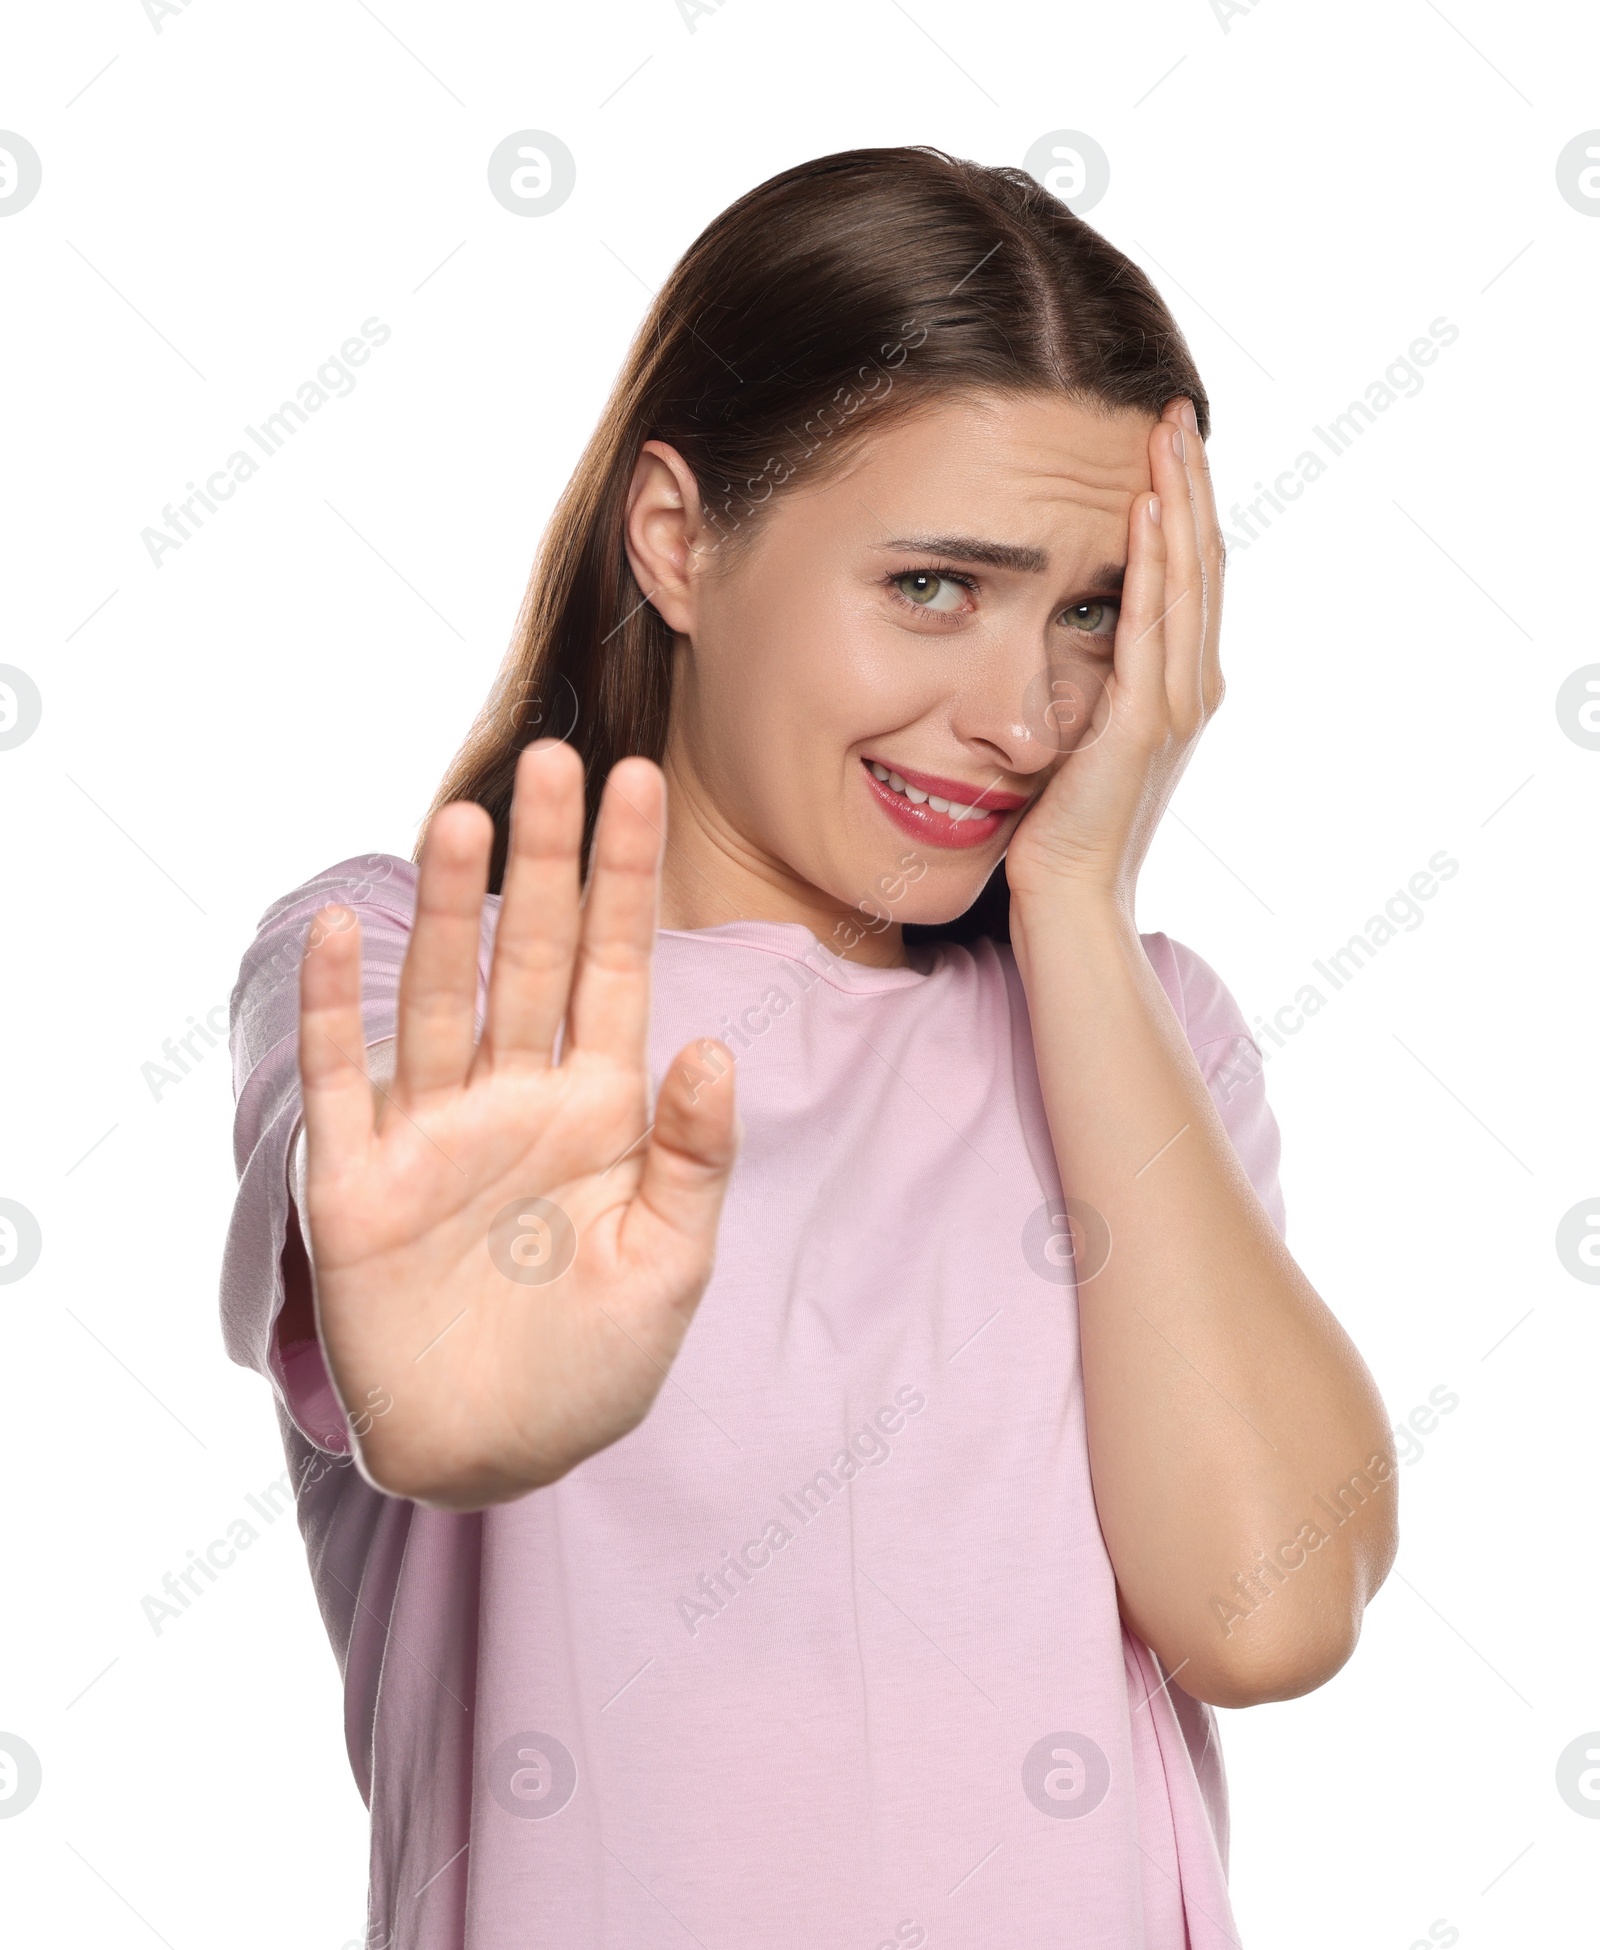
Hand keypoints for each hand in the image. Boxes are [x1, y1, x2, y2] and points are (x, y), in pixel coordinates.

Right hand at [295, 742, 738, 1509]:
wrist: (497, 1456)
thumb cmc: (596, 1363)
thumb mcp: (671, 1264)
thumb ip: (693, 1155)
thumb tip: (712, 1043)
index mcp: (601, 1108)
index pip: (618, 969)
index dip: (627, 879)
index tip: (639, 784)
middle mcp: (516, 1097)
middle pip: (532, 957)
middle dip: (545, 863)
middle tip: (553, 760)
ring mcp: (434, 1131)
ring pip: (441, 997)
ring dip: (448, 912)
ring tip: (463, 823)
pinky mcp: (359, 1181)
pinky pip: (345, 1080)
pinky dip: (336, 1009)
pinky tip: (340, 931)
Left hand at [1004, 397, 1224, 913]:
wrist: (1072, 897)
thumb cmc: (1064, 828)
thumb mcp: (1084, 737)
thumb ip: (1093, 683)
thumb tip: (1072, 634)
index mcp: (1184, 688)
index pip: (1192, 576)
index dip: (1187, 506)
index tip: (1167, 442)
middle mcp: (1193, 688)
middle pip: (1203, 561)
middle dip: (1190, 482)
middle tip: (1174, 409)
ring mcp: (1176, 704)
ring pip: (1188, 579)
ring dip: (1178, 499)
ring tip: (1165, 432)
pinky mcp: (1144, 722)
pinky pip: (1151, 624)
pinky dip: (1151, 562)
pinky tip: (1142, 509)